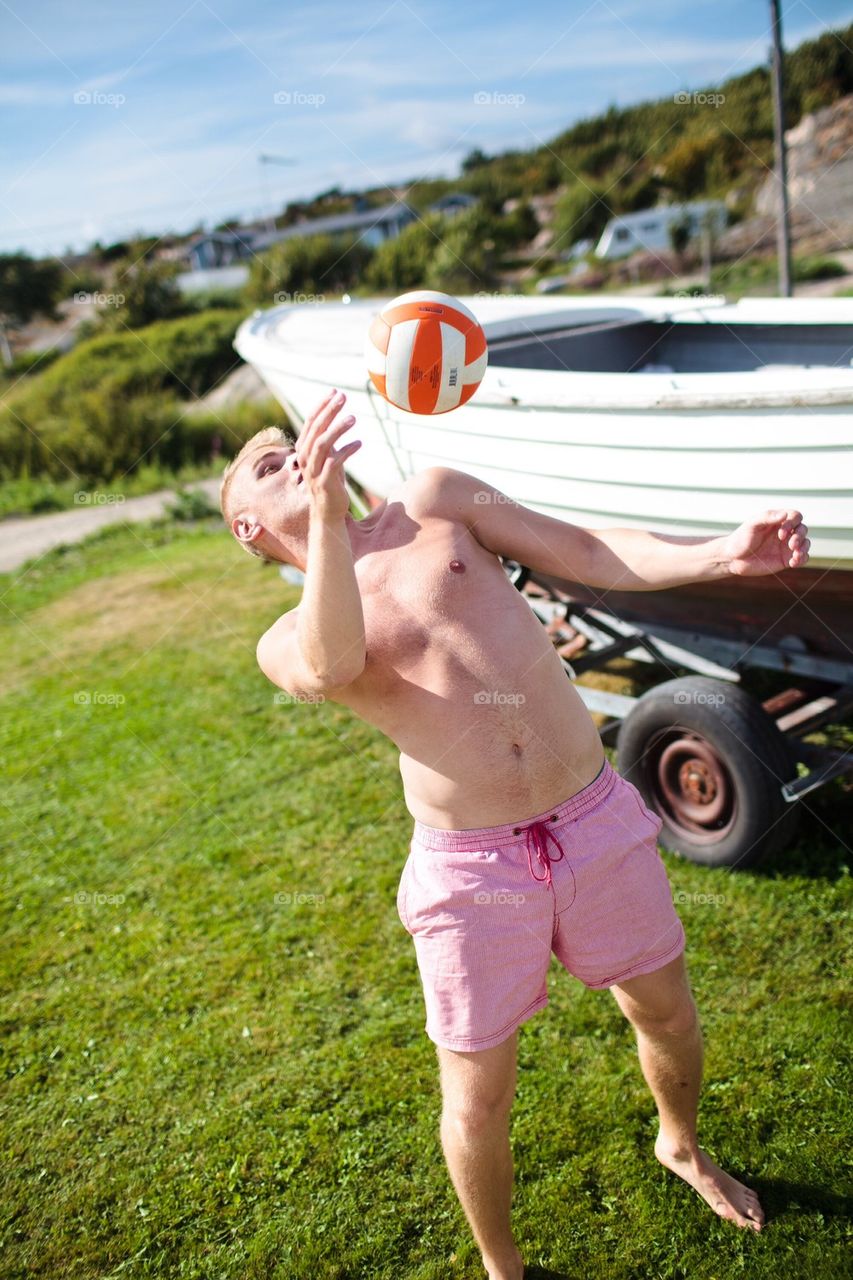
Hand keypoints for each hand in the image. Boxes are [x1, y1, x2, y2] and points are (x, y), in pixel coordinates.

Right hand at [297, 389, 360, 520]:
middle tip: (344, 398)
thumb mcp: (327, 457)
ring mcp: (313, 472)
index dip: (321, 407)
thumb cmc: (330, 482)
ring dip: (337, 429)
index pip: (310, 423)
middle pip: (315, 430)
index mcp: (304, 450)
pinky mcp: (324, 483)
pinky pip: (334, 463)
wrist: (328, 513)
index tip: (334, 392)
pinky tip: (359, 443)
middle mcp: (305, 459)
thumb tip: (337, 417)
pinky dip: (346, 451)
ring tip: (353, 418)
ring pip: (322, 444)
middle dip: (329, 412)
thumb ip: (328, 440)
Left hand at [722, 509, 810, 575]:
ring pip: (805, 544)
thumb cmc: (741, 539)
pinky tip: (793, 562)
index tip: (781, 534)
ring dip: (804, 548)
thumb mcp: (751, 525)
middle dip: (800, 536)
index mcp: (777, 521)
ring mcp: (786, 546)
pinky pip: (801, 558)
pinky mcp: (785, 559)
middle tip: (791, 545)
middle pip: (802, 529)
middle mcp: (785, 532)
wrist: (733, 559)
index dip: (793, 523)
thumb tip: (785, 514)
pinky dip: (802, 559)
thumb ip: (767, 518)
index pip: (795, 516)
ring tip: (796, 555)